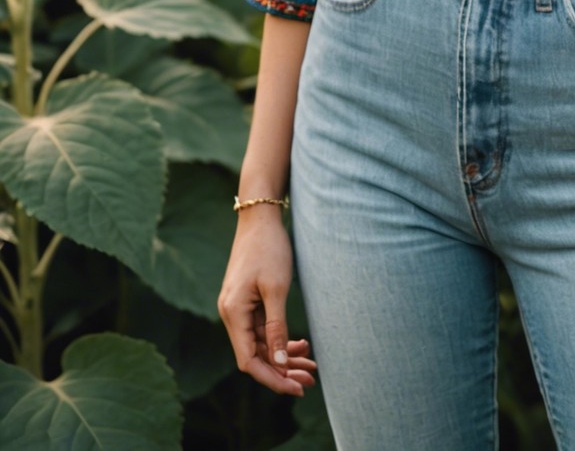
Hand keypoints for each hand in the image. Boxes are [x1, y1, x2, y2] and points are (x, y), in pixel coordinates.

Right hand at [218, 212, 317, 396]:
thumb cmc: (269, 248)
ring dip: (285, 356)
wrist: (261, 217)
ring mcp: (239, 308)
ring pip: (262, 344)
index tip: (295, 388)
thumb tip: (279, 364)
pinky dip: (281, 339)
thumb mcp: (276, 288)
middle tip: (310, 381)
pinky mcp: (248, 302)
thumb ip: (277, 328)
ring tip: (311, 367)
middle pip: (256, 355)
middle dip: (282, 371)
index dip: (271, 378)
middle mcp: (232, 315)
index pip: (249, 361)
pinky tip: (301, 344)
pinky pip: (264, 329)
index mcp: (233, 314)